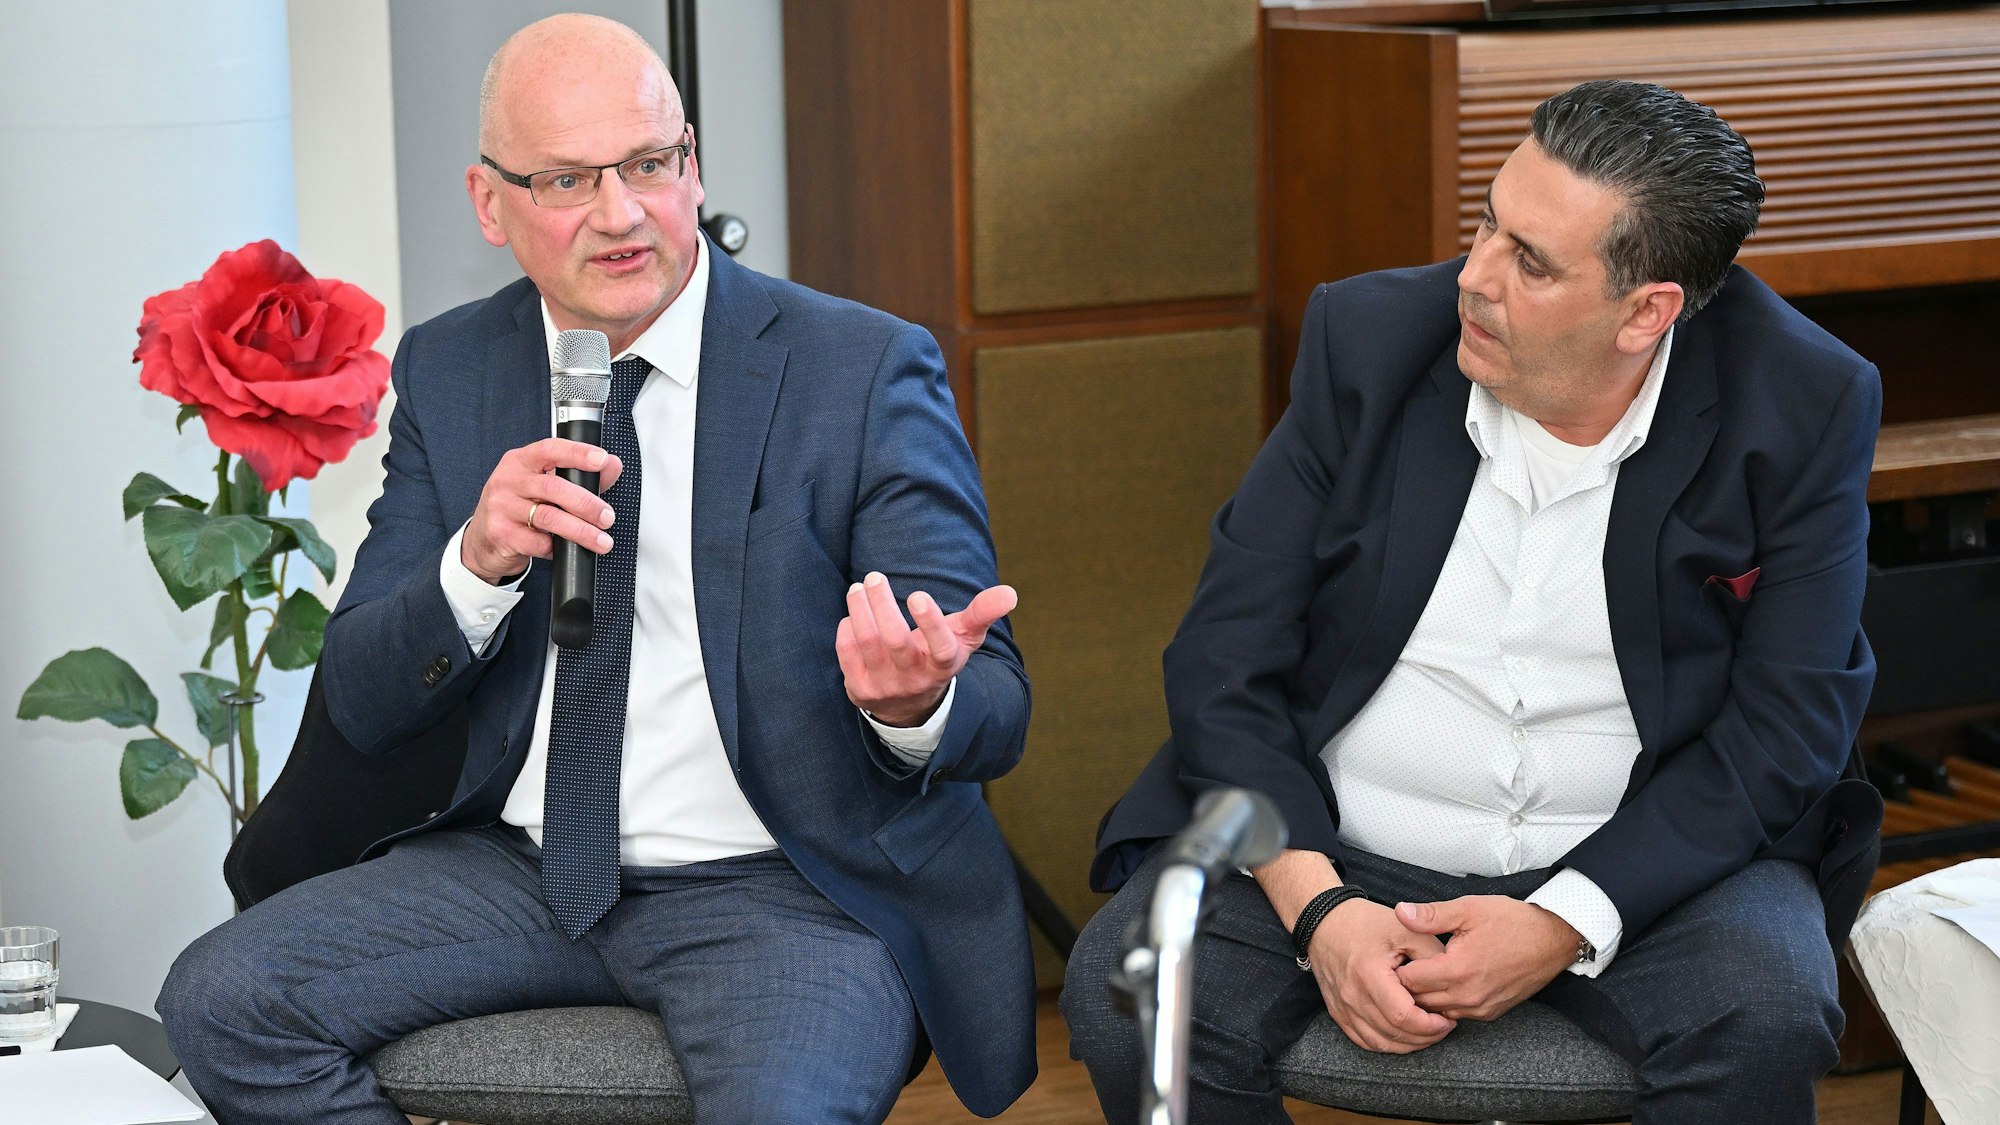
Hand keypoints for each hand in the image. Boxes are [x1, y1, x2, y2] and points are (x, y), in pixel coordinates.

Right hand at [461, 438, 624, 583]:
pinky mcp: (500, 533)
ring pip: (548, 517)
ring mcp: (501, 507)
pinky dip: (557, 547)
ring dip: (580, 531)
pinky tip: (566, 549)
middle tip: (607, 517)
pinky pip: (537, 542)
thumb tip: (612, 466)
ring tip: (601, 540)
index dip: (578, 453)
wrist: (482, 541)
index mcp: (520, 461)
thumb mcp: (542, 485)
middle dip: (586, 504)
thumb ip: (579, 476)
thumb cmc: (517, 507)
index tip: (602, 460)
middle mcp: (508, 480)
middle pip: (553, 487)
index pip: (550, 449)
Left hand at [836, 572, 1016, 725]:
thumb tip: (1010, 593)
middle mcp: (915, 680)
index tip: (919, 595)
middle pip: (894, 641)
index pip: (941, 648)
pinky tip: (853, 614)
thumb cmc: (937, 657)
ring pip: (868, 644)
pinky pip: (847, 653)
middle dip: (882, 605)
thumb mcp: (963, 638)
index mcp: (943, 665)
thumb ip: (983, 613)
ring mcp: (886, 687)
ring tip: (859, 588)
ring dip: (860, 610)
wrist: (910, 706)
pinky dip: (848, 629)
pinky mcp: (860, 690)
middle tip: (875, 576)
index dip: (930, 623)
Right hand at [1306, 898, 1455, 1052]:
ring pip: (1380, 1043)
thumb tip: (1452, 981)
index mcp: (1369, 974)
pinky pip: (1364, 1041)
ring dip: (1409, 1044)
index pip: (1403, 1016)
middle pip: (1394, 1034)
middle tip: (1444, 1026)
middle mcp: (1353, 996)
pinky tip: (1404, 1036)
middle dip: (1426, 1036)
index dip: (1430, 1025)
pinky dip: (1388, 1044)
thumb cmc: (1367, 923)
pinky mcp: (1338, 1013)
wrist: (1327, 923)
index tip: (1447, 1019)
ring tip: (1428, 1032)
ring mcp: (1343, 1008)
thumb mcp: (1406, 930)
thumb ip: (1432, 954)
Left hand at [1393, 896, 1578, 1020]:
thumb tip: (1400, 911)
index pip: (1408, 981)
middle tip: (1403, 964)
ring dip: (1425, 996)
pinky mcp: (1491, 1013)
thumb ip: (1431, 915)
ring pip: (1436, 1011)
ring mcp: (1480, 1008)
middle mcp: (1468, 996)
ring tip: (1423, 972)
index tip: (1396, 955)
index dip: (1397, 967)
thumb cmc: (1513, 921)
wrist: (1553, 939)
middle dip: (1407, 985)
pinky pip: (1456, 1014)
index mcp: (1457, 970)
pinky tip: (1444, 982)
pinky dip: (1445, 1002)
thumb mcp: (1469, 909)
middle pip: (1418, 1000)